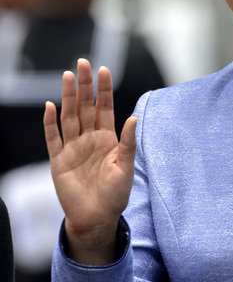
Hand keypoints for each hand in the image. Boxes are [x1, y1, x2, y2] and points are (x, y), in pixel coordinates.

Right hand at [44, 58, 136, 264]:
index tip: (104, 70)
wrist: (97, 218)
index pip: (105, 108)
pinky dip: (50, 123)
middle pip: (85, 106)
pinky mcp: (59, 161)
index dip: (104, 90)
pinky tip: (50, 106)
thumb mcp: (126, 167)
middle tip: (83, 63)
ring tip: (68, 76)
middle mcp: (89, 139)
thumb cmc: (115, 194)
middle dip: (84, 86)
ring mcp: (73, 148)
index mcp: (107, 139)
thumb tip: (133, 118)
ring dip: (68, 97)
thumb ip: (128, 142)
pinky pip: (53, 139)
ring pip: (69, 117)